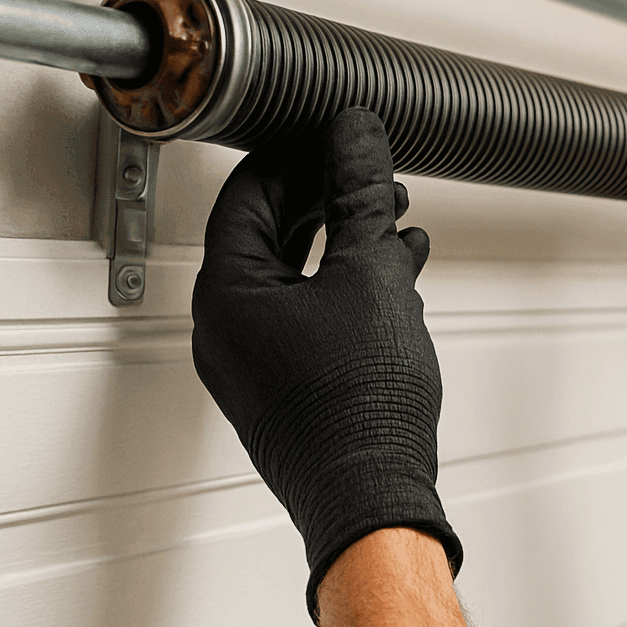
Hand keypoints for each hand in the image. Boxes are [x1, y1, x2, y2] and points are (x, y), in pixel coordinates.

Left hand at [191, 107, 461, 623]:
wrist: (374, 494)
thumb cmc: (362, 407)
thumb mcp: (371, 275)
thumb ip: (360, 196)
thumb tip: (354, 135)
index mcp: (227, 292)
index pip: (249, 192)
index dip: (300, 151)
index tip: (341, 132)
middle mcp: (228, 325)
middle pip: (272, 229)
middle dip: (330, 195)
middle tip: (373, 172)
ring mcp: (256, 358)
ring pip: (298, 271)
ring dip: (347, 238)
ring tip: (395, 218)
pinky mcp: (288, 383)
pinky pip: (312, 312)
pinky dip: (350, 284)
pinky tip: (399, 272)